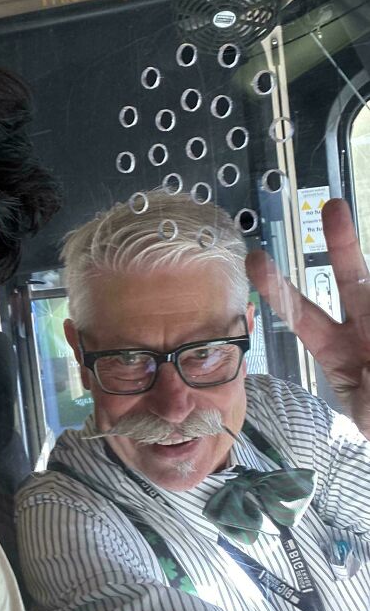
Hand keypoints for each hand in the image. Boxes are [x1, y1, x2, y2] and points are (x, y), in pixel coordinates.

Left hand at [246, 198, 369, 437]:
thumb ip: (369, 405)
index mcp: (335, 349)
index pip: (302, 314)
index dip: (278, 289)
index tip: (252, 260)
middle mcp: (363, 327)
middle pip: (351, 278)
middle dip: (341, 242)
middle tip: (332, 205)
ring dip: (359, 254)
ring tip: (348, 222)